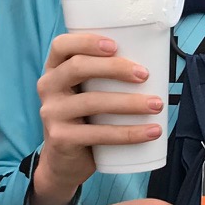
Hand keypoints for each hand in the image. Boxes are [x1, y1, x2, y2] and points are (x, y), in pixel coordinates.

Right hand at [29, 33, 164, 204]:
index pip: (61, 45)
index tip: (116, 45)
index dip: (87, 41)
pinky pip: (98, 134)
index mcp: (54, 70)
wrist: (64, 163)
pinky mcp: (61, 139)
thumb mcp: (86, 93)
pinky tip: (151, 132)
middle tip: (144, 75)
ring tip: (157, 105)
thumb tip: (152, 62)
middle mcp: (48, 88)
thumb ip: (103, 77)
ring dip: (129, 102)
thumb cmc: (84, 119)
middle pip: (78, 67)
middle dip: (115, 68)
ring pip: (92, 101)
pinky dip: (129, 133)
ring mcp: (52, 114)